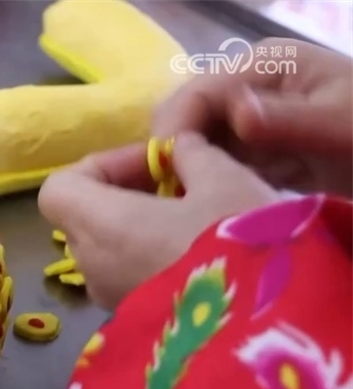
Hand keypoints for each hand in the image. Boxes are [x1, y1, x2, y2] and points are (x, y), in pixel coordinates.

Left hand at [38, 133, 279, 309]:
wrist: (269, 335)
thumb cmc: (239, 245)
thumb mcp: (225, 181)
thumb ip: (192, 155)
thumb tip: (179, 147)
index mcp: (97, 225)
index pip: (59, 188)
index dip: (100, 167)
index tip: (153, 164)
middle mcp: (92, 266)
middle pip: (85, 217)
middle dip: (126, 195)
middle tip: (181, 185)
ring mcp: (111, 301)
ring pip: (110, 250)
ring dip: (142, 228)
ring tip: (198, 220)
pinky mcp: (137, 325)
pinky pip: (130, 278)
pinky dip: (152, 259)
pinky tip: (203, 256)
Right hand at [153, 38, 352, 196]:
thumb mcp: (340, 128)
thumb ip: (288, 120)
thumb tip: (235, 113)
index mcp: (266, 66)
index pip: (197, 93)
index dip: (172, 130)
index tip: (163, 175)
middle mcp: (250, 89)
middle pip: (189, 120)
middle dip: (172, 155)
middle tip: (165, 200)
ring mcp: (253, 122)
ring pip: (198, 147)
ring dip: (186, 175)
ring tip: (176, 211)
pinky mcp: (260, 153)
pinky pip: (219, 168)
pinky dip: (207, 187)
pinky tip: (200, 212)